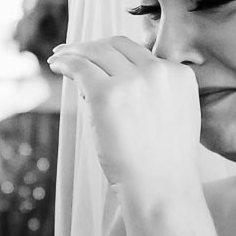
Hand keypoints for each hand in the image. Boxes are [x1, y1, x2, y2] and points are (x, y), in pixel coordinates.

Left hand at [47, 36, 201, 197]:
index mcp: (179, 75)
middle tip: (75, 51)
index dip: (116, 53)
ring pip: (97, 52)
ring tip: (60, 56)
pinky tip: (57, 64)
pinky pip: (79, 66)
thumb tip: (118, 79)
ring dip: (75, 50)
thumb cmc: (164, 163)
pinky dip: (65, 61)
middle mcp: (158, 72)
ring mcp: (132, 81)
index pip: (141, 53)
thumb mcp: (175, 115)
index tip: (100, 56)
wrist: (161, 189)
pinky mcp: (106, 93)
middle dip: (94, 46)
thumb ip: (157, 92)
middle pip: (118, 46)